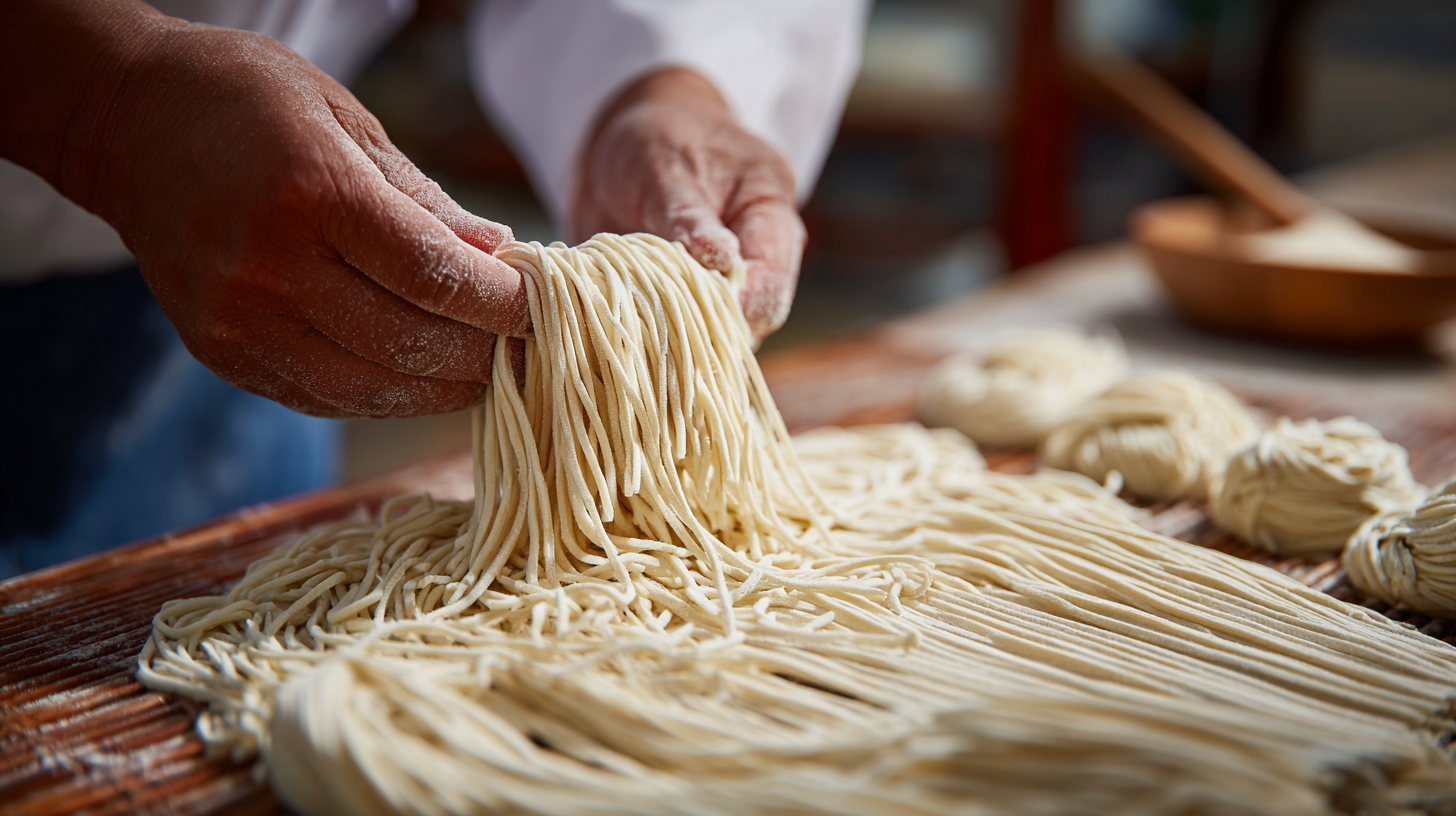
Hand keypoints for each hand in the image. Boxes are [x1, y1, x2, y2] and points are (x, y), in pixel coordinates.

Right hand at [3, 2, 527, 417]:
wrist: (126, 125)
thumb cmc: (249, 104)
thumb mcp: (349, 122)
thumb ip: (426, 203)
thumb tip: (500, 258)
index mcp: (313, 194)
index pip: (433, 275)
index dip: (500, 304)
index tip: (542, 310)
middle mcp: (270, 266)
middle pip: (408, 341)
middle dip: (482, 353)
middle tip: (527, 350)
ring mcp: (238, 319)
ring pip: (368, 389)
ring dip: (439, 390)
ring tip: (484, 375)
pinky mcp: (220, 353)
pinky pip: (321, 397)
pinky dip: (382, 397)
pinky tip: (419, 381)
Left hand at [573, 68, 806, 342]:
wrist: (624, 138)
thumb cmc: (654, 139)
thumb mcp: (664, 165)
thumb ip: (688, 218)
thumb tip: (721, 262)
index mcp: (772, 215)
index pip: (769, 287)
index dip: (728, 312)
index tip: (675, 314)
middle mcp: (760, 258)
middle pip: (750, 321)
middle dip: (700, 332)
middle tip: (643, 325)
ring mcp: (729, 284)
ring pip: (716, 336)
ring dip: (673, 337)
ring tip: (629, 320)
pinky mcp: (695, 300)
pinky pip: (684, 334)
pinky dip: (655, 335)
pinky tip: (625, 325)